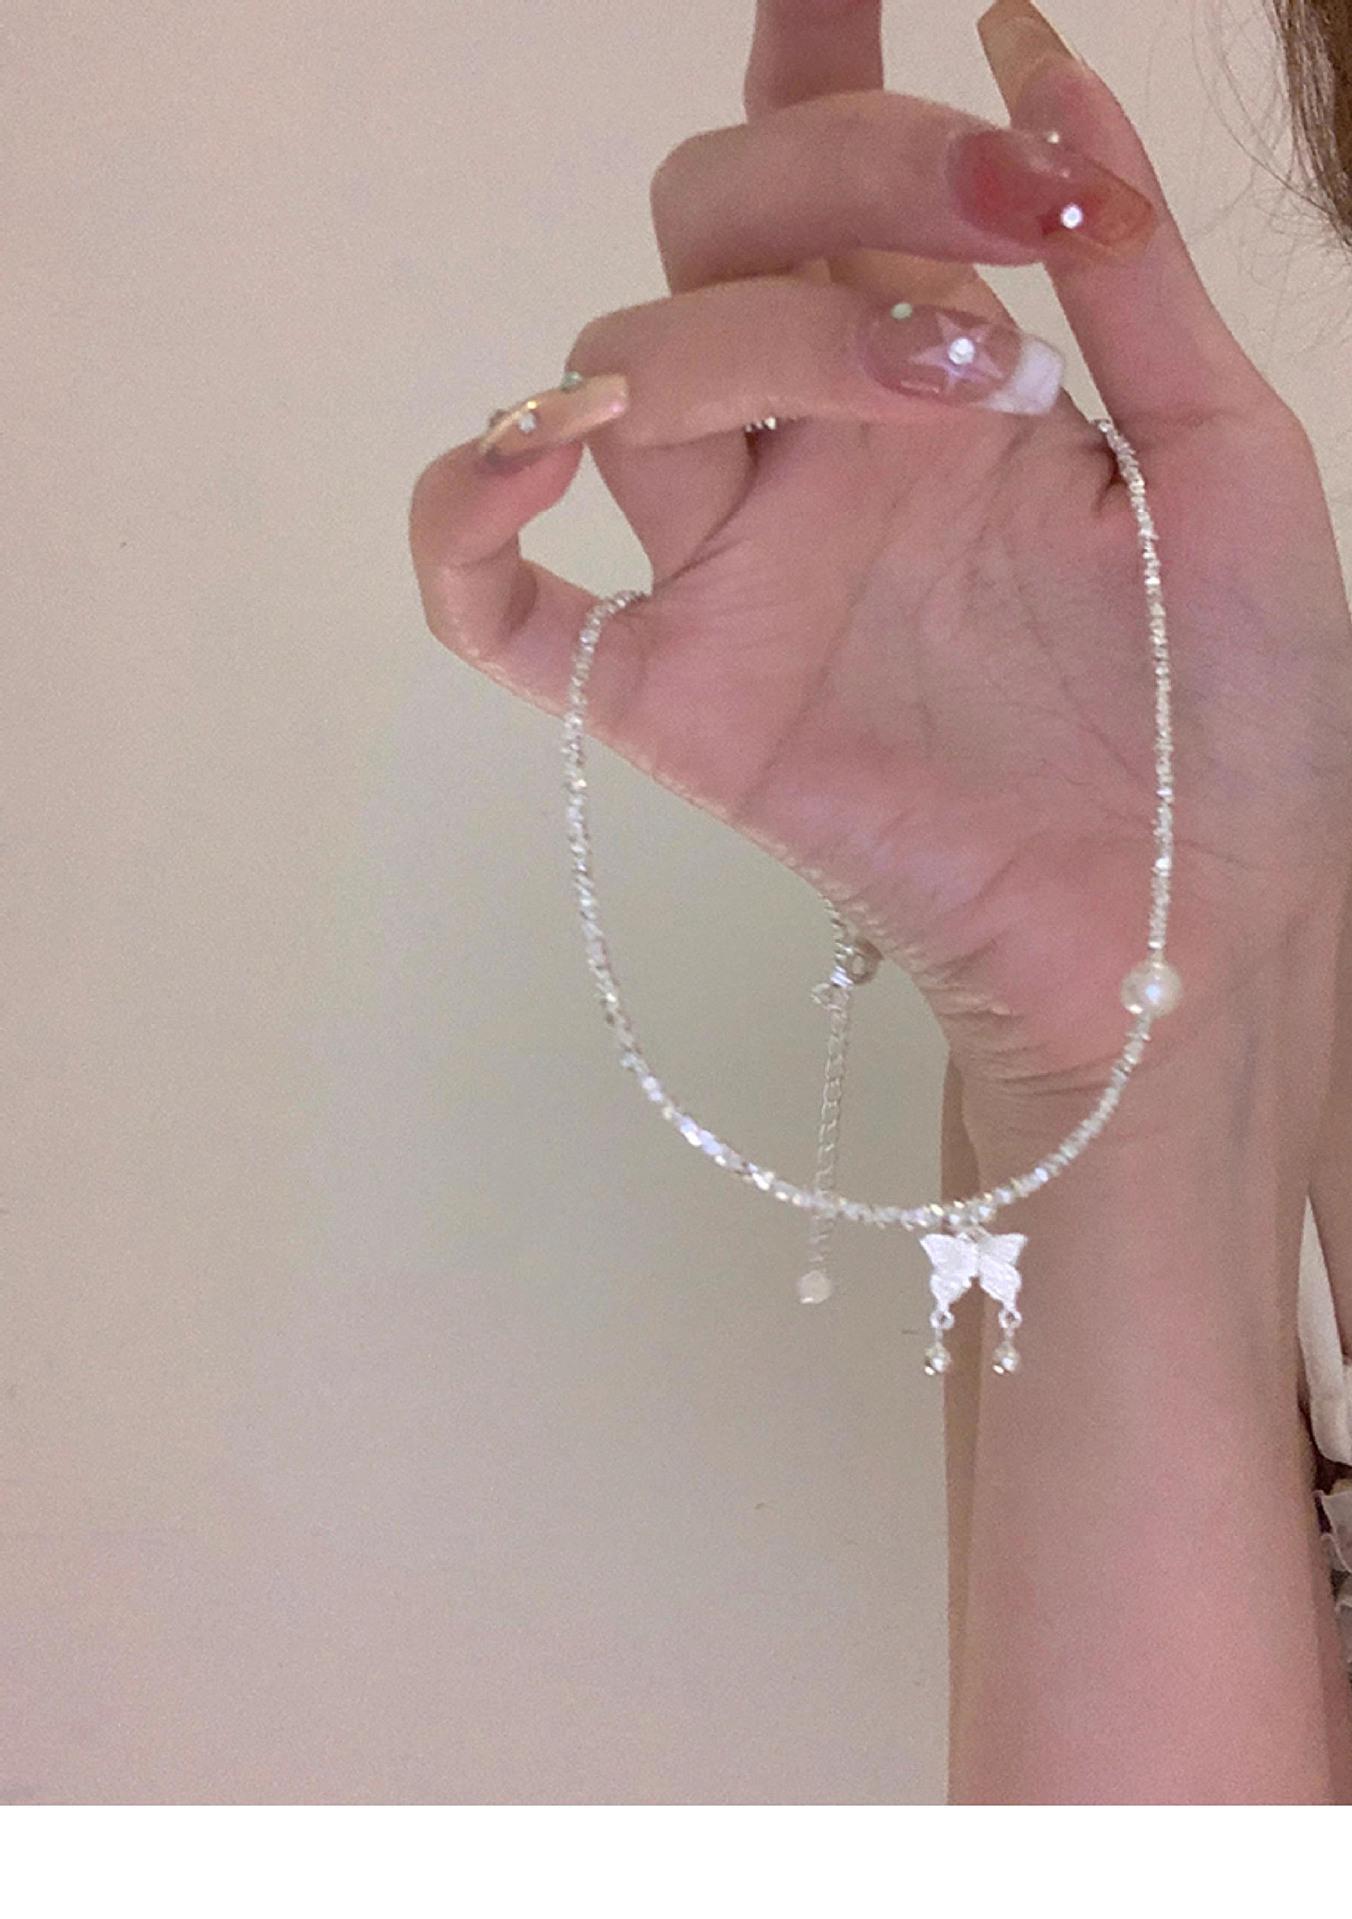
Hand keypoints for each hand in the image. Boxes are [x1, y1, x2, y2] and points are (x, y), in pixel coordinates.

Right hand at [408, 0, 1351, 1122]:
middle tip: (1007, 234)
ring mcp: (735, 576)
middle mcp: (813, 457)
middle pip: (704, 233)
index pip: (821, 179)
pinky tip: (536, 447)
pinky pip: (497, 612)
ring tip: (953, 383)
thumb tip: (1037, 51)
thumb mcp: (1222, 456)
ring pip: (624, 372)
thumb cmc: (1227, 705)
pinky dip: (465, 518)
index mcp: (932, 382)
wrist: (1192, 923)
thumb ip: (1129, 269)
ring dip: (762, 328)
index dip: (813, 62)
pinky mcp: (681, 704)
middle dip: (836, 178)